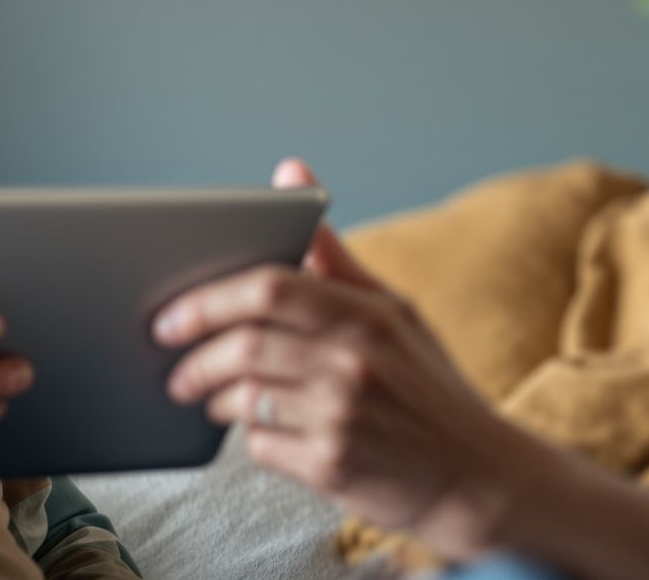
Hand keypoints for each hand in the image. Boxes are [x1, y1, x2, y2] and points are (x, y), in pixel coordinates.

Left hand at [154, 158, 550, 557]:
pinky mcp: (333, 467)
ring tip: (209, 397)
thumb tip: (289, 171)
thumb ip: (331, 250)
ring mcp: (343, 416)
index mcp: (367, 313)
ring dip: (213, 399)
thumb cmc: (426, 384)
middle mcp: (354, 361)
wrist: (480, 476)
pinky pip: (260, 445)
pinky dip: (248, 437)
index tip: (169, 317)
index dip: (206, 301)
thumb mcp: (392, 310)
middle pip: (243, 347)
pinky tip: (261, 430)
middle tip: (174, 368)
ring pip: (242, 399)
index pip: (268, 289)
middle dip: (194, 359)